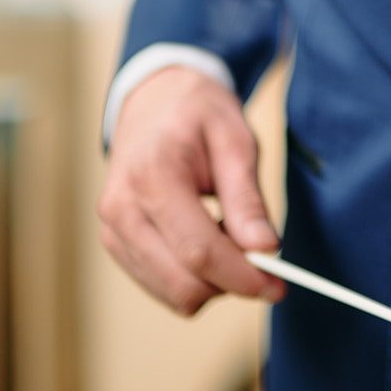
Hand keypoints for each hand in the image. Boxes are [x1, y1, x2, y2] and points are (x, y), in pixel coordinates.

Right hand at [96, 65, 285, 316]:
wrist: (153, 98)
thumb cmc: (198, 113)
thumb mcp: (235, 140)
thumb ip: (247, 198)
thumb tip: (266, 250)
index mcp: (153, 176)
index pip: (199, 251)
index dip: (242, 277)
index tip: (278, 286)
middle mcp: (122, 209)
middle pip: (183, 283)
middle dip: (230, 283)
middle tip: (262, 257)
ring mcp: (112, 230)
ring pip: (172, 293)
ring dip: (212, 280)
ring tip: (229, 232)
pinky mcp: (114, 243)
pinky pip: (160, 285)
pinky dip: (191, 275)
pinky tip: (206, 237)